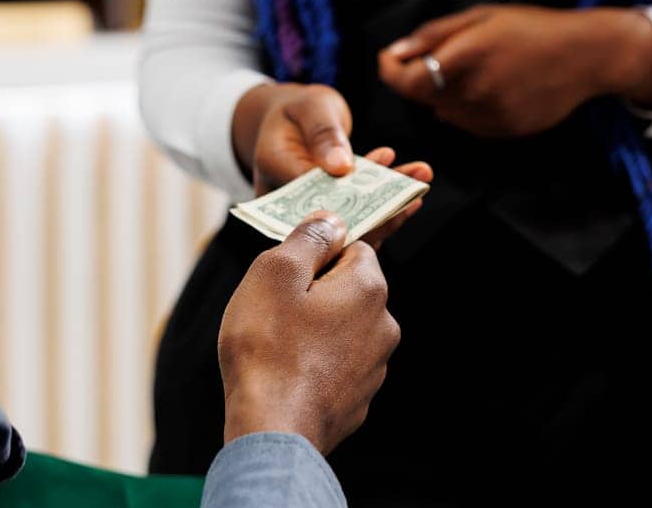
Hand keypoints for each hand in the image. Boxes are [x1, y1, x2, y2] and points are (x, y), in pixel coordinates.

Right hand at [219, 212, 400, 454]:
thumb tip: (331, 220)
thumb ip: (307, 238)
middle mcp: (384, 326)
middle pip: (349, 289)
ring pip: (343, 330)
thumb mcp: (275, 272)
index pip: (353, 247)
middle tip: (275, 308)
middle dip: (315, 292)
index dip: (317, 253)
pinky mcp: (358, 401)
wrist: (272, 430)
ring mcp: (374, 368)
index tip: (288, 270)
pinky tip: (286, 374)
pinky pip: (336, 367)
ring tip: (276, 344)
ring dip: (315, 329)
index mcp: (369, 288)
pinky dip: (315, 365)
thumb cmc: (268, 347)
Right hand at [232, 83, 431, 200]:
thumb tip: (341, 166)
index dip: (351, 201)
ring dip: (389, 205)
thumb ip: (323, 133)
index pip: (312, 199)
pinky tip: (412, 180)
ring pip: (351, 220)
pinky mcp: (328, 213)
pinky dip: (386, 200)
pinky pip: (358, 215)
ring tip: (419, 179)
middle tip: (413, 194)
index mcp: (272, 174)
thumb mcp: (311, 107)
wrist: (292, 119)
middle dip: (378, 209)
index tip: (385, 193)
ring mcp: (307, 212)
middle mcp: (286, 202)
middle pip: (333, 218)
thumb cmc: (298, 109)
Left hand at [376, 5, 651, 138]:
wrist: (585, 56)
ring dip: (444, 93)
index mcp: (467, 55)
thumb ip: (434, 35)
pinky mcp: (504, 131)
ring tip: (474, 67)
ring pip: (444, 111)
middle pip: (423, 96)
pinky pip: (467, 123)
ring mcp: (491, 115)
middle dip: (420, 76)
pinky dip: (466, 107)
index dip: (390, 70)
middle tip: (436, 54)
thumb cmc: (531, 28)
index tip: (389, 58)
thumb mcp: (482, 16)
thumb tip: (397, 52)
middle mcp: (476, 90)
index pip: (406, 80)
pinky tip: (492, 85)